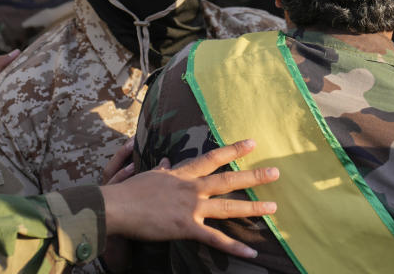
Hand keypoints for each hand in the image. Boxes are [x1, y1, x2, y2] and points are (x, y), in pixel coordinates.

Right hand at [101, 139, 277, 258]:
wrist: (117, 206)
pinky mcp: (186, 227)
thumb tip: (168, 160)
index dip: (233, 150)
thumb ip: (163, 169)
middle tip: (276, 172)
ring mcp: (191, 207)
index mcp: (182, 174)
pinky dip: (234, 246)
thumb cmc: (129, 191)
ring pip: (228, 206)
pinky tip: (251, 251)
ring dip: (252, 207)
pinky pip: (215, 239)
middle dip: (253, 175)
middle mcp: (191, 187)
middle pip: (228, 179)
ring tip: (273, 207)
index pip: (212, 158)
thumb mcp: (149, 175)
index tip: (252, 143)